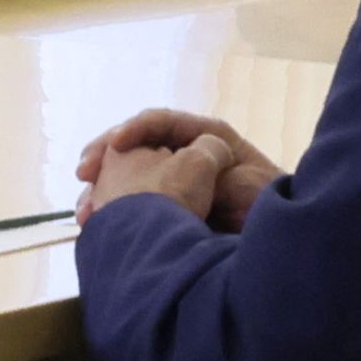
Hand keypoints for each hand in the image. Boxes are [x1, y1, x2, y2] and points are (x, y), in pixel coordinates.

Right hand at [76, 108, 284, 232]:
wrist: (276, 238)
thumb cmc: (265, 203)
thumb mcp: (239, 181)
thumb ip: (208, 169)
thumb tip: (181, 167)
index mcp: (205, 137)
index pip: (160, 121)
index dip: (135, 128)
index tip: (116, 145)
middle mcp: (185, 154)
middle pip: (135, 145)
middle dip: (105, 155)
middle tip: (84, 170)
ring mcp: (173, 180)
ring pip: (127, 175)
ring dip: (101, 188)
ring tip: (85, 208)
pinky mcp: (165, 206)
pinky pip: (132, 202)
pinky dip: (111, 210)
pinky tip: (94, 224)